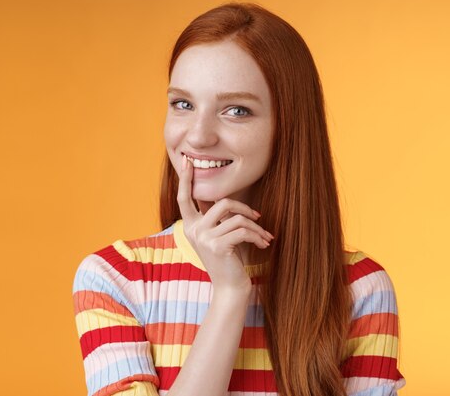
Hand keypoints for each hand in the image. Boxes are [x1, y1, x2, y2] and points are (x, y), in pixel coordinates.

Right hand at [177, 155, 273, 291]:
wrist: (230, 288)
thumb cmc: (229, 260)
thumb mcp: (220, 235)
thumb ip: (218, 217)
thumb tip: (225, 198)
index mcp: (191, 225)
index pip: (184, 197)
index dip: (185, 178)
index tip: (187, 160)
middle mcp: (193, 230)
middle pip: (221, 202)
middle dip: (244, 207)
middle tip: (258, 217)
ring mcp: (204, 238)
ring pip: (236, 217)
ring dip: (255, 227)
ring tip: (264, 236)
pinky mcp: (217, 246)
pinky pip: (243, 230)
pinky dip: (257, 236)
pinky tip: (264, 244)